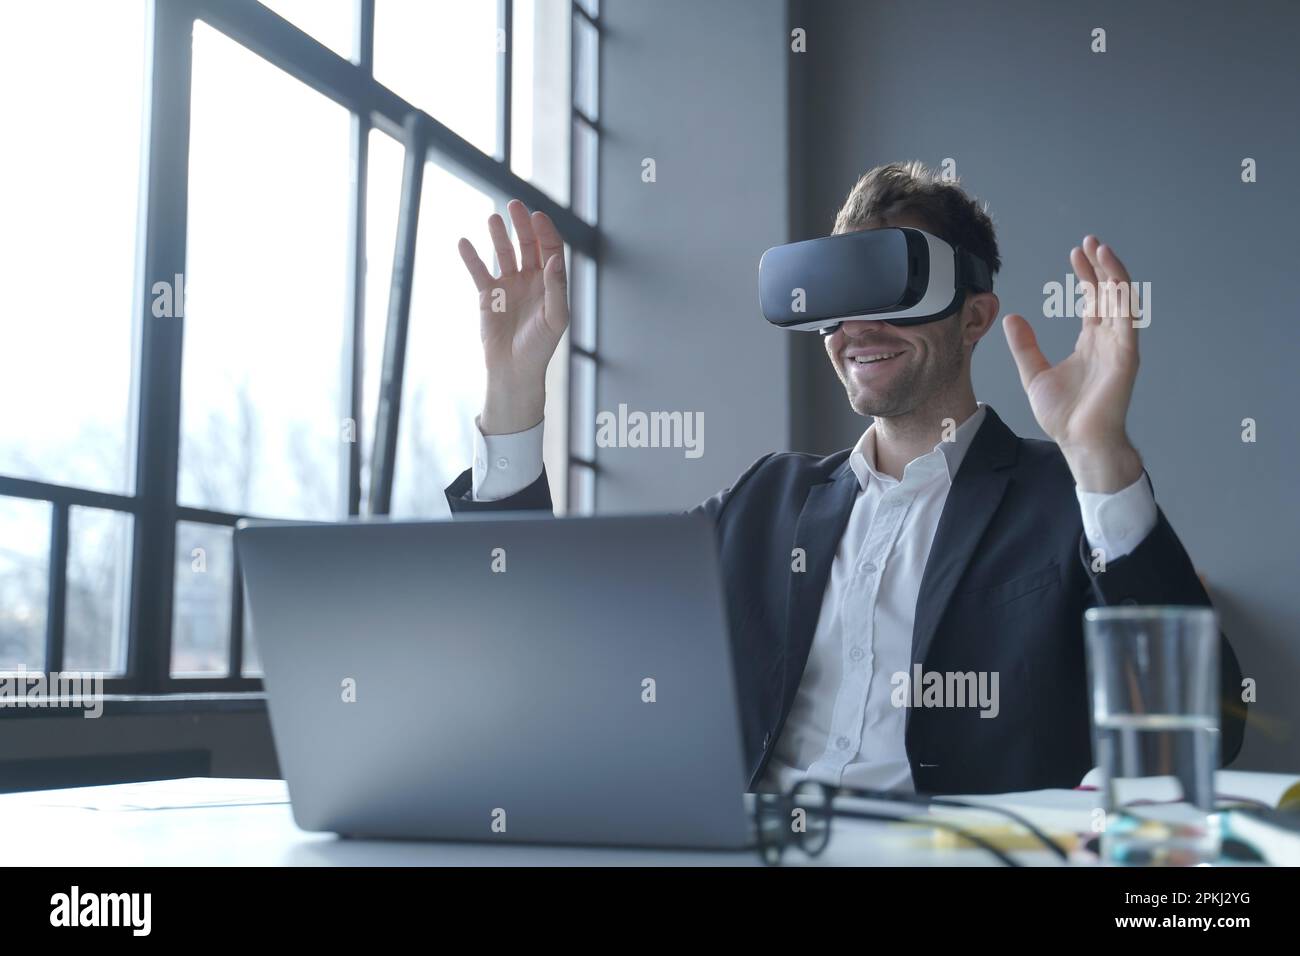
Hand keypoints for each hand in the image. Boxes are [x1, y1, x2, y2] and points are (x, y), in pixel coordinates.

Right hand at [458, 199, 568, 434]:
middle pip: (528, 244)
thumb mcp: (555, 318)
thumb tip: (554, 259)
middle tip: (514, 205)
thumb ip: (556, 288)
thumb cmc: (540, 347)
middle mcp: (531, 280)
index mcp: (551, 283)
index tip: (537, 217)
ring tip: (493, 218)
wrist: (514, 369)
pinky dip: (471, 257)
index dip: (545, 231)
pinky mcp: (488, 295)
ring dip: (498, 235)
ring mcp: (509, 285)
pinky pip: (478, 271)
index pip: (550, 249)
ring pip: (503, 253)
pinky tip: (464, 242)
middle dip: (522, 225)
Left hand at [1002, 236, 1143, 491]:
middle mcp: (1108, 340)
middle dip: (1100, 266)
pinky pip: (1128, 321)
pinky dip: (1123, 298)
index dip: (1086, 276)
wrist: (1078, 441)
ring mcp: (1119, 347)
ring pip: (1122, 301)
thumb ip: (1025, 346)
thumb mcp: (1034, 373)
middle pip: (1108, 294)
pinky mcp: (1126, 357)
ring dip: (1114, 274)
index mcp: (1090, 342)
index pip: (1092, 300)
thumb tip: (1012, 318)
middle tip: (1089, 242)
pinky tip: (1114, 279)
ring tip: (1101, 250)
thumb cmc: (1064, 414)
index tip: (1076, 254)